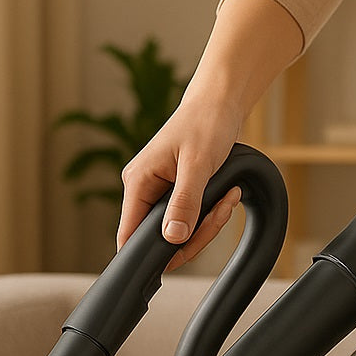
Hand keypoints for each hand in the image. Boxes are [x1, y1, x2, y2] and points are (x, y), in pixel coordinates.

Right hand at [118, 88, 244, 269]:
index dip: (149, 252)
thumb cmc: (205, 123)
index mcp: (138, 182)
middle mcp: (143, 189)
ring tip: (227, 198)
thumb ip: (184, 203)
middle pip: (159, 238)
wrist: (219, 103)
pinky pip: (189, 218)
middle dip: (195, 234)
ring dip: (207, 223)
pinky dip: (209, 214)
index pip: (128, 234)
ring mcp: (159, 192)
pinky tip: (225, 196)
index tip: (182, 249)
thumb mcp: (197, 165)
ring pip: (178, 231)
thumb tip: (172, 238)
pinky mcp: (176, 192)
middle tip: (220, 212)